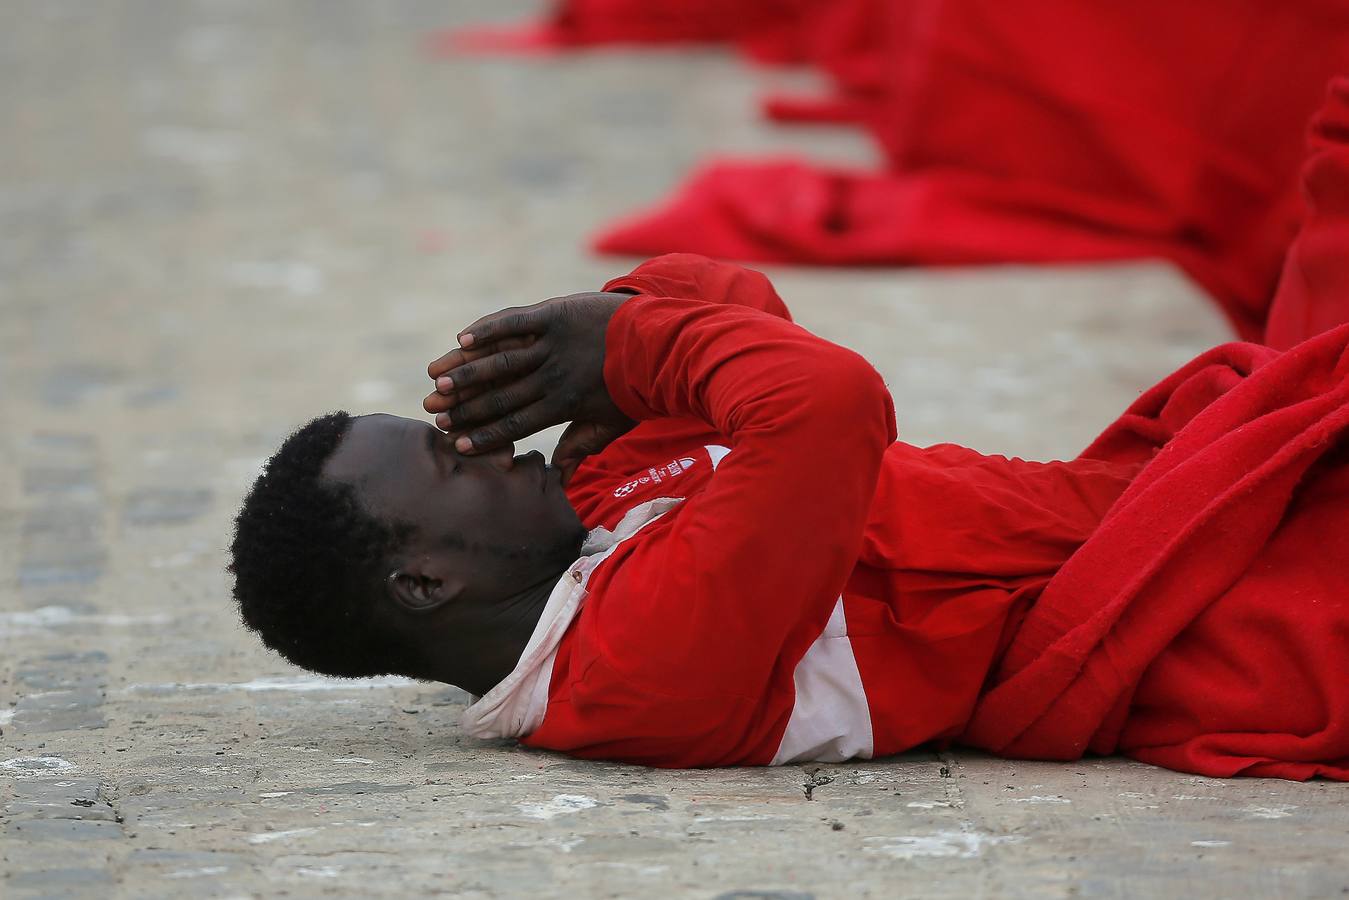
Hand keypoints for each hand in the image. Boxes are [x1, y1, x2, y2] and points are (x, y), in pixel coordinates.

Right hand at [424, 292, 635, 481]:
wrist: (663, 341)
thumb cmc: (636, 387)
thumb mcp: (611, 424)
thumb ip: (581, 448)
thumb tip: (559, 481)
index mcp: (563, 405)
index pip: (516, 424)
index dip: (485, 435)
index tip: (457, 444)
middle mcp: (553, 376)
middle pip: (500, 395)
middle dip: (465, 406)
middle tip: (434, 413)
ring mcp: (553, 343)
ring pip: (500, 361)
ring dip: (467, 371)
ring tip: (437, 380)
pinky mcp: (555, 313)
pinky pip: (515, 322)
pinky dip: (488, 329)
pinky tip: (462, 338)